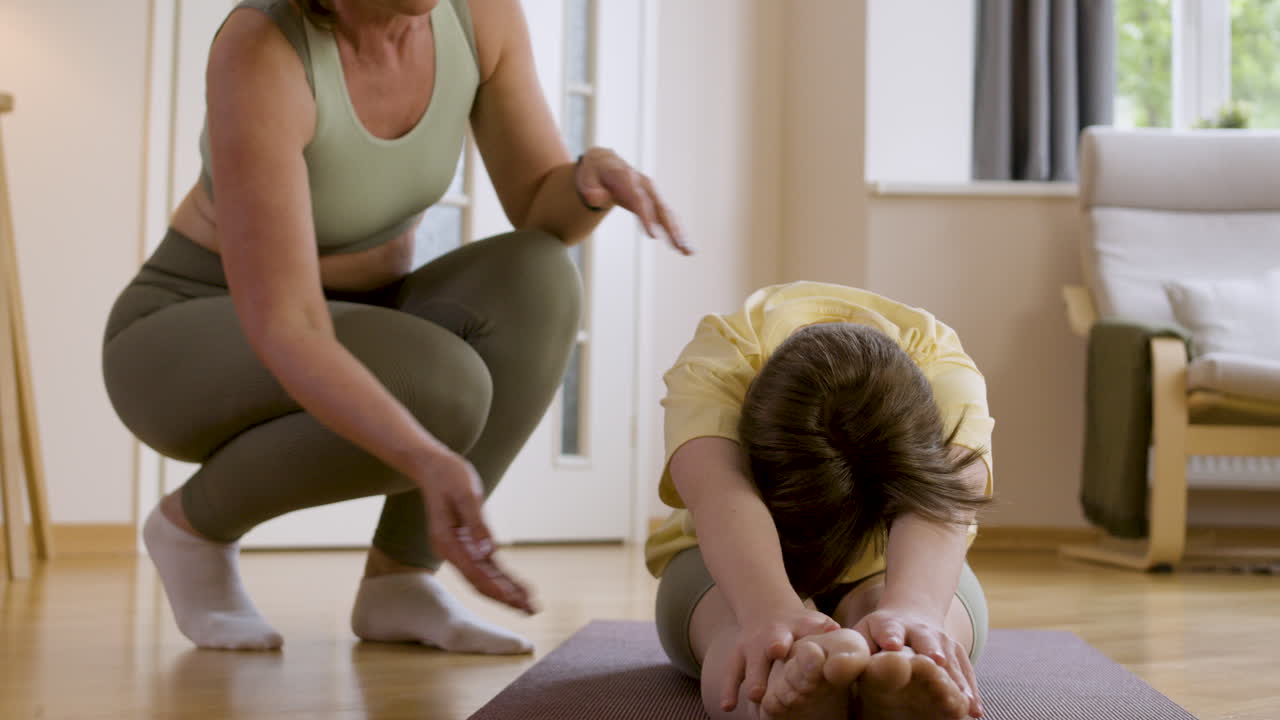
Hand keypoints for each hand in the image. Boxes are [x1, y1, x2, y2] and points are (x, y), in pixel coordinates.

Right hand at [418, 449, 535, 614]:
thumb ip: (477, 524)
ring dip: (507, 592)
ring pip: (485, 577)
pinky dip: (503, 577)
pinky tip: (518, 587)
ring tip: (530, 605)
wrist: (433, 466)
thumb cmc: (449, 476)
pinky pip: (487, 565)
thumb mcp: (466, 495)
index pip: (474, 573)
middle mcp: (452, 551)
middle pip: (480, 582)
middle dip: (506, 598)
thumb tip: (489, 551)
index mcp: (447, 543)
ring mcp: (459, 549)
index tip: (514, 600)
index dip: (496, 588)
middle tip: (531, 610)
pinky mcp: (468, 543)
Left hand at [574, 147, 691, 254]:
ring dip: (679, 232)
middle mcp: (644, 186)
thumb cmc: (594, 172)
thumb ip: (590, 187)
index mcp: (628, 179)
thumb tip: (594, 198)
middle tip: (680, 245)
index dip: (647, 217)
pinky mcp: (653, 202)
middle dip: (671, 228)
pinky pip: (667, 217)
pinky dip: (676, 231)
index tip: (654, 236)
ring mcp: (651, 194)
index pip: (639, 200)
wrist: (604, 163)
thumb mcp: (586, 176)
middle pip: (660, 208)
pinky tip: (685, 248)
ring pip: (667, 214)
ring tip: (688, 251)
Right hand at [718, 605, 839, 711]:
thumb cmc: (800, 626)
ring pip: (751, 661)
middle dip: (776, 646)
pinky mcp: (738, 657)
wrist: (764, 607)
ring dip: (754, 676)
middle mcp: (774, 634)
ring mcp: (753, 645)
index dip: (816, 628)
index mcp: (799, 625)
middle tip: (779, 653)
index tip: (823, 629)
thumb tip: (859, 652)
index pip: (809, 625)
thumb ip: (833, 635)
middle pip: (775, 641)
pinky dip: (729, 690)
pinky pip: (731, 673)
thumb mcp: (817, 623)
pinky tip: (728, 708)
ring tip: (756, 696)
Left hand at [853, 606, 982, 717]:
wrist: (912, 613)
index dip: (891, 636)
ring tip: (962, 701)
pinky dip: (970, 691)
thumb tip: (836, 668)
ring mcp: (942, 640)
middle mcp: (920, 630)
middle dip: (931, 650)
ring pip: (951, 660)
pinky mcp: (957, 652)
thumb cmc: (878, 633)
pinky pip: (965, 672)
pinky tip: (974, 710)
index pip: (889, 630)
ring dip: (956, 678)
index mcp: (890, 625)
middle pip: (927, 641)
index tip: (893, 645)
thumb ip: (854, 649)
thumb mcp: (862, 633)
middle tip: (935, 662)